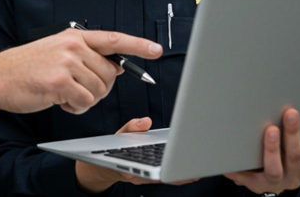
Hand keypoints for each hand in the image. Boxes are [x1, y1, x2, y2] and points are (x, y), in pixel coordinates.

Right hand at [0, 29, 161, 114]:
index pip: (114, 39)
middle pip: (110, 73)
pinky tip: (61, 101)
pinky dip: (76, 107)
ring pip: (99, 89)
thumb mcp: (58, 51)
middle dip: (100, 87)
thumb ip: (85, 55)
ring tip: (65, 94)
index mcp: (75, 37)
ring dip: (86, 99)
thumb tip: (115, 68)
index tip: (156, 50)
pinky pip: (85, 102)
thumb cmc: (27, 68)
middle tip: (78, 89)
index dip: (138, 45)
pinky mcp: (61, 82)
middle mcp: (74, 47)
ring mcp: (68, 63)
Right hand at [75, 117, 198, 193]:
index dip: (159, 166)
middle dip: (175, 171)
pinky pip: (163, 177)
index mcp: (127, 164)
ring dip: (179, 174)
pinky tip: (188, 171)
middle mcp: (135, 174)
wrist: (103, 166)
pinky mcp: (148, 177)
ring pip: (163, 177)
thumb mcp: (118, 135)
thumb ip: (131, 127)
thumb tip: (145, 121)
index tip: (171, 162)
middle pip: (157, 174)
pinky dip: (176, 174)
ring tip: (196, 170)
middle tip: (192, 164)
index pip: (144, 167)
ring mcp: (142, 177)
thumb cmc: (111, 149)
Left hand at [224, 108, 299, 194]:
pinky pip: (243, 174)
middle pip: (296, 158)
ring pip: (273, 169)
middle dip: (294, 135)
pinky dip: (238, 164)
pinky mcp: (250, 182)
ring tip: (269, 131)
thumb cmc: (285, 160)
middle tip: (291, 114)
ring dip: (272, 149)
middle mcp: (292, 175)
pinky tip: (233, 150)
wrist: (264, 181)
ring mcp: (272, 180)